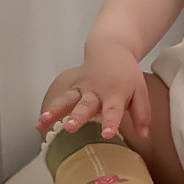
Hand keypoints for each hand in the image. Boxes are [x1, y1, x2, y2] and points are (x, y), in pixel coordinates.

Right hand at [36, 42, 150, 140]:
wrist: (110, 48)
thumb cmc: (126, 74)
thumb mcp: (140, 90)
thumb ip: (142, 113)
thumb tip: (143, 135)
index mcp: (115, 94)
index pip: (113, 110)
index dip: (110, 122)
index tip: (107, 134)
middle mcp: (97, 92)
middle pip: (86, 105)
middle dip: (78, 117)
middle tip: (70, 127)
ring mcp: (82, 88)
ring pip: (68, 100)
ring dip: (55, 111)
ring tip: (44, 122)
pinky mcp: (72, 87)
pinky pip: (61, 98)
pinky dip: (50, 109)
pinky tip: (40, 122)